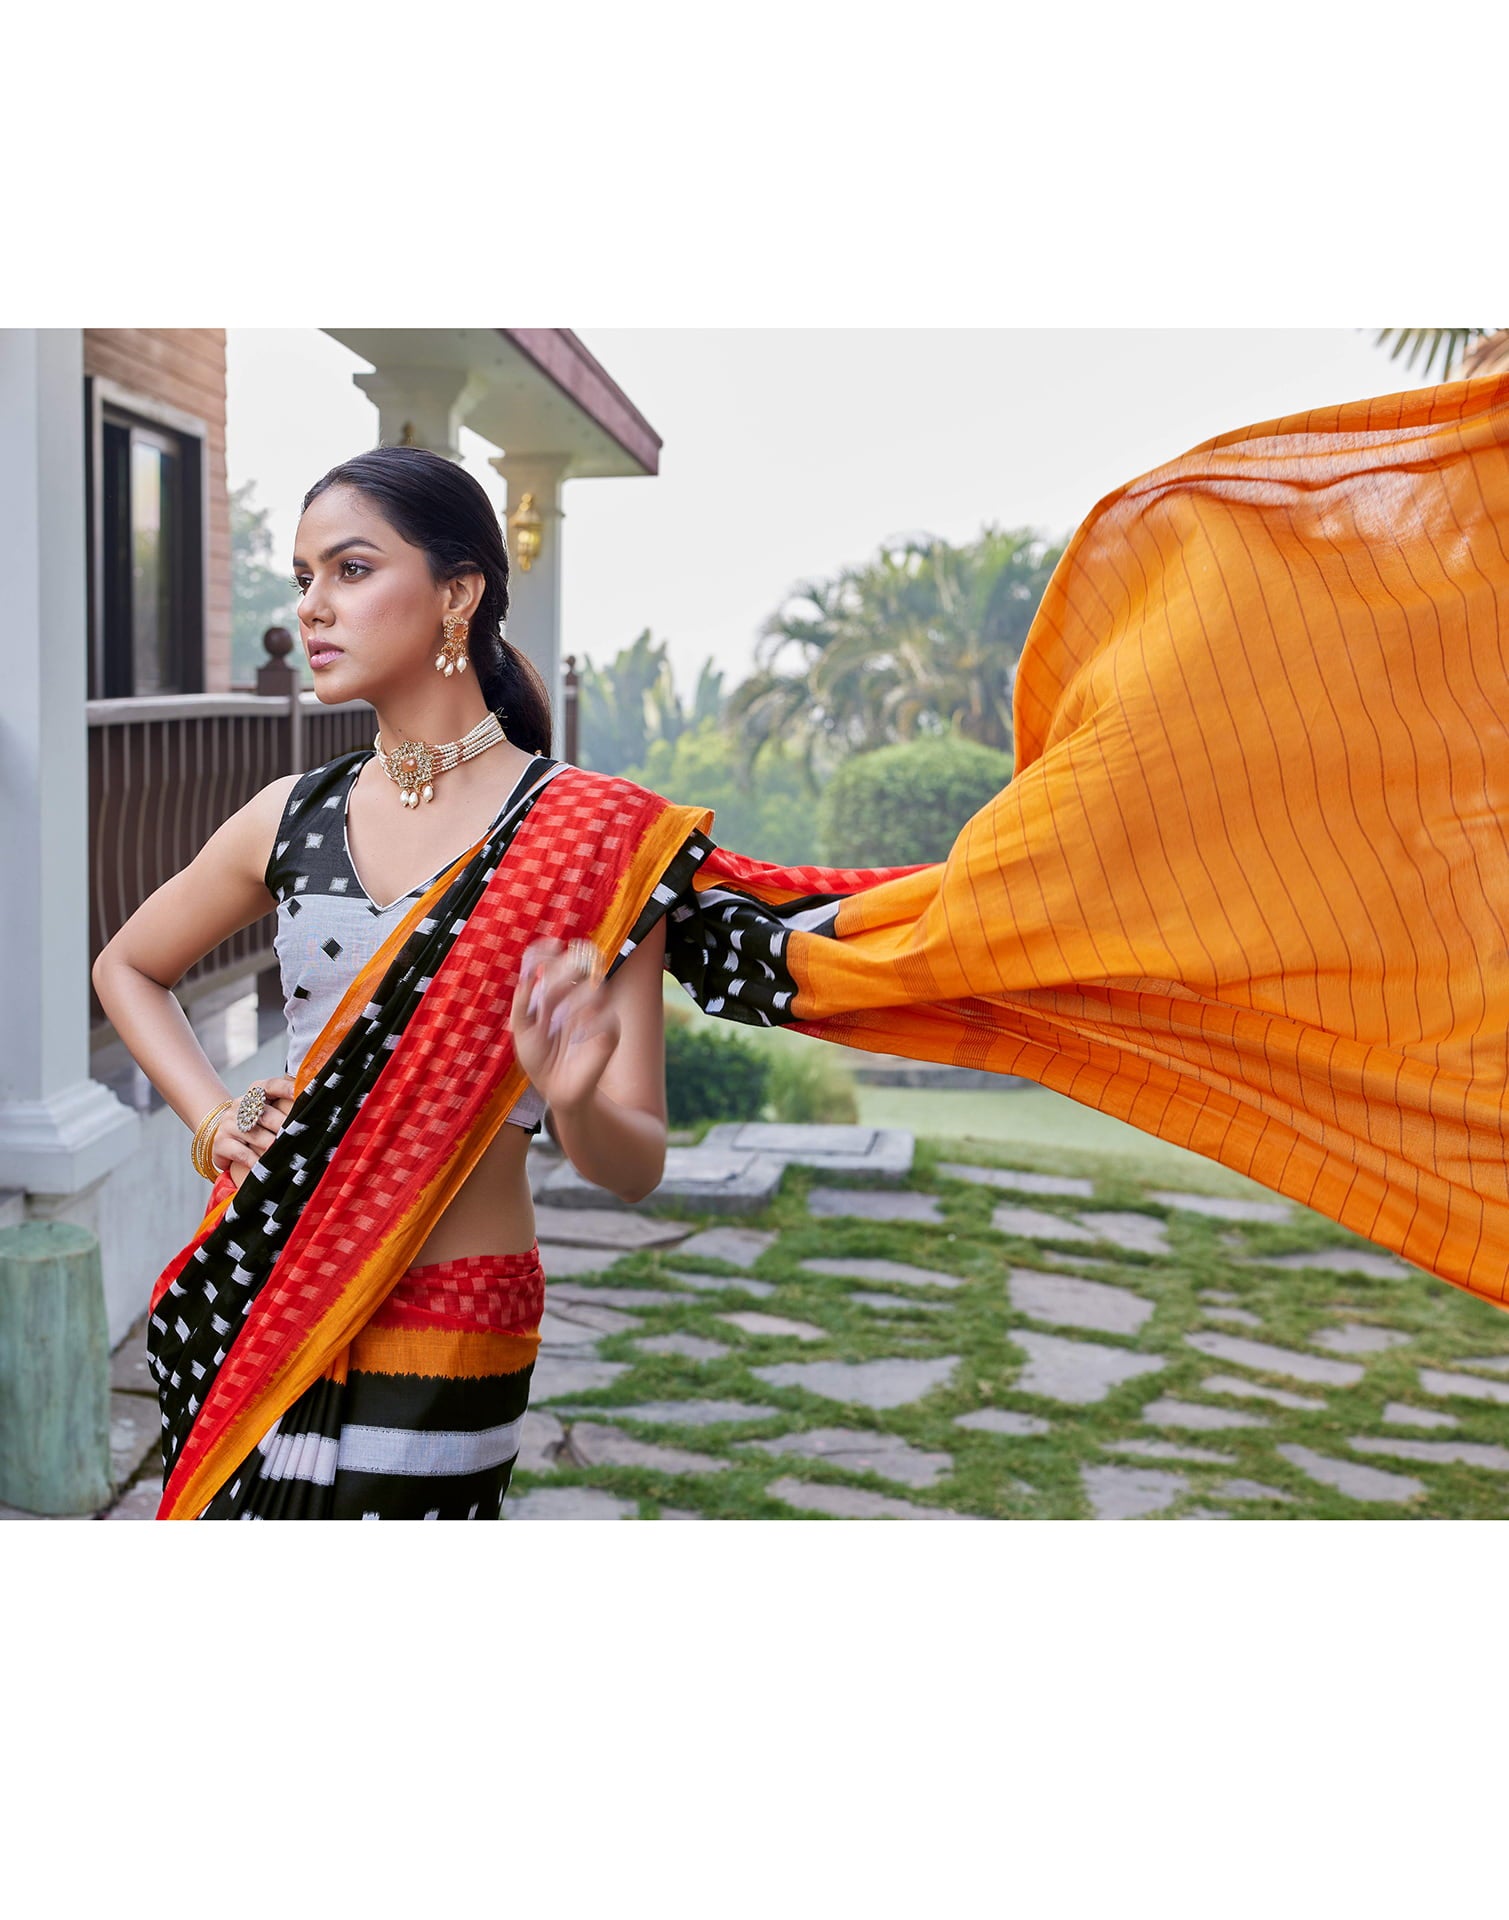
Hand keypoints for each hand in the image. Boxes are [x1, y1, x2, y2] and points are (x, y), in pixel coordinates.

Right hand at [211, 1075, 296, 1190]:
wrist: (224, 1137)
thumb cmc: (258, 1124)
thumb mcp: (270, 1112)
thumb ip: (289, 1108)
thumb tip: (320, 1112)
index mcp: (255, 1092)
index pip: (271, 1085)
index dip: (285, 1088)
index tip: (301, 1093)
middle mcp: (240, 1105)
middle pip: (264, 1113)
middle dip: (282, 1124)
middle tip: (297, 1133)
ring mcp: (229, 1123)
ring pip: (254, 1134)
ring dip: (270, 1144)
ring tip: (284, 1152)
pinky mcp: (220, 1143)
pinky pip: (240, 1153)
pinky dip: (255, 1161)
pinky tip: (265, 1166)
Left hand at [509, 937, 618, 1115]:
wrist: (554, 1089)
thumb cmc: (539, 1057)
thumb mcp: (521, 1028)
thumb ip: (523, 1001)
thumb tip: (529, 976)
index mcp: (560, 991)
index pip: (561, 959)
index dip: (554, 949)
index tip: (550, 944)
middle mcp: (581, 996)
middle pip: (582, 964)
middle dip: (564, 969)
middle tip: (548, 985)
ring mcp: (598, 1014)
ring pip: (594, 988)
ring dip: (572, 998)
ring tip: (557, 1016)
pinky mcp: (609, 1034)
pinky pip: (605, 1018)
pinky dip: (587, 1024)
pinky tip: (575, 1035)